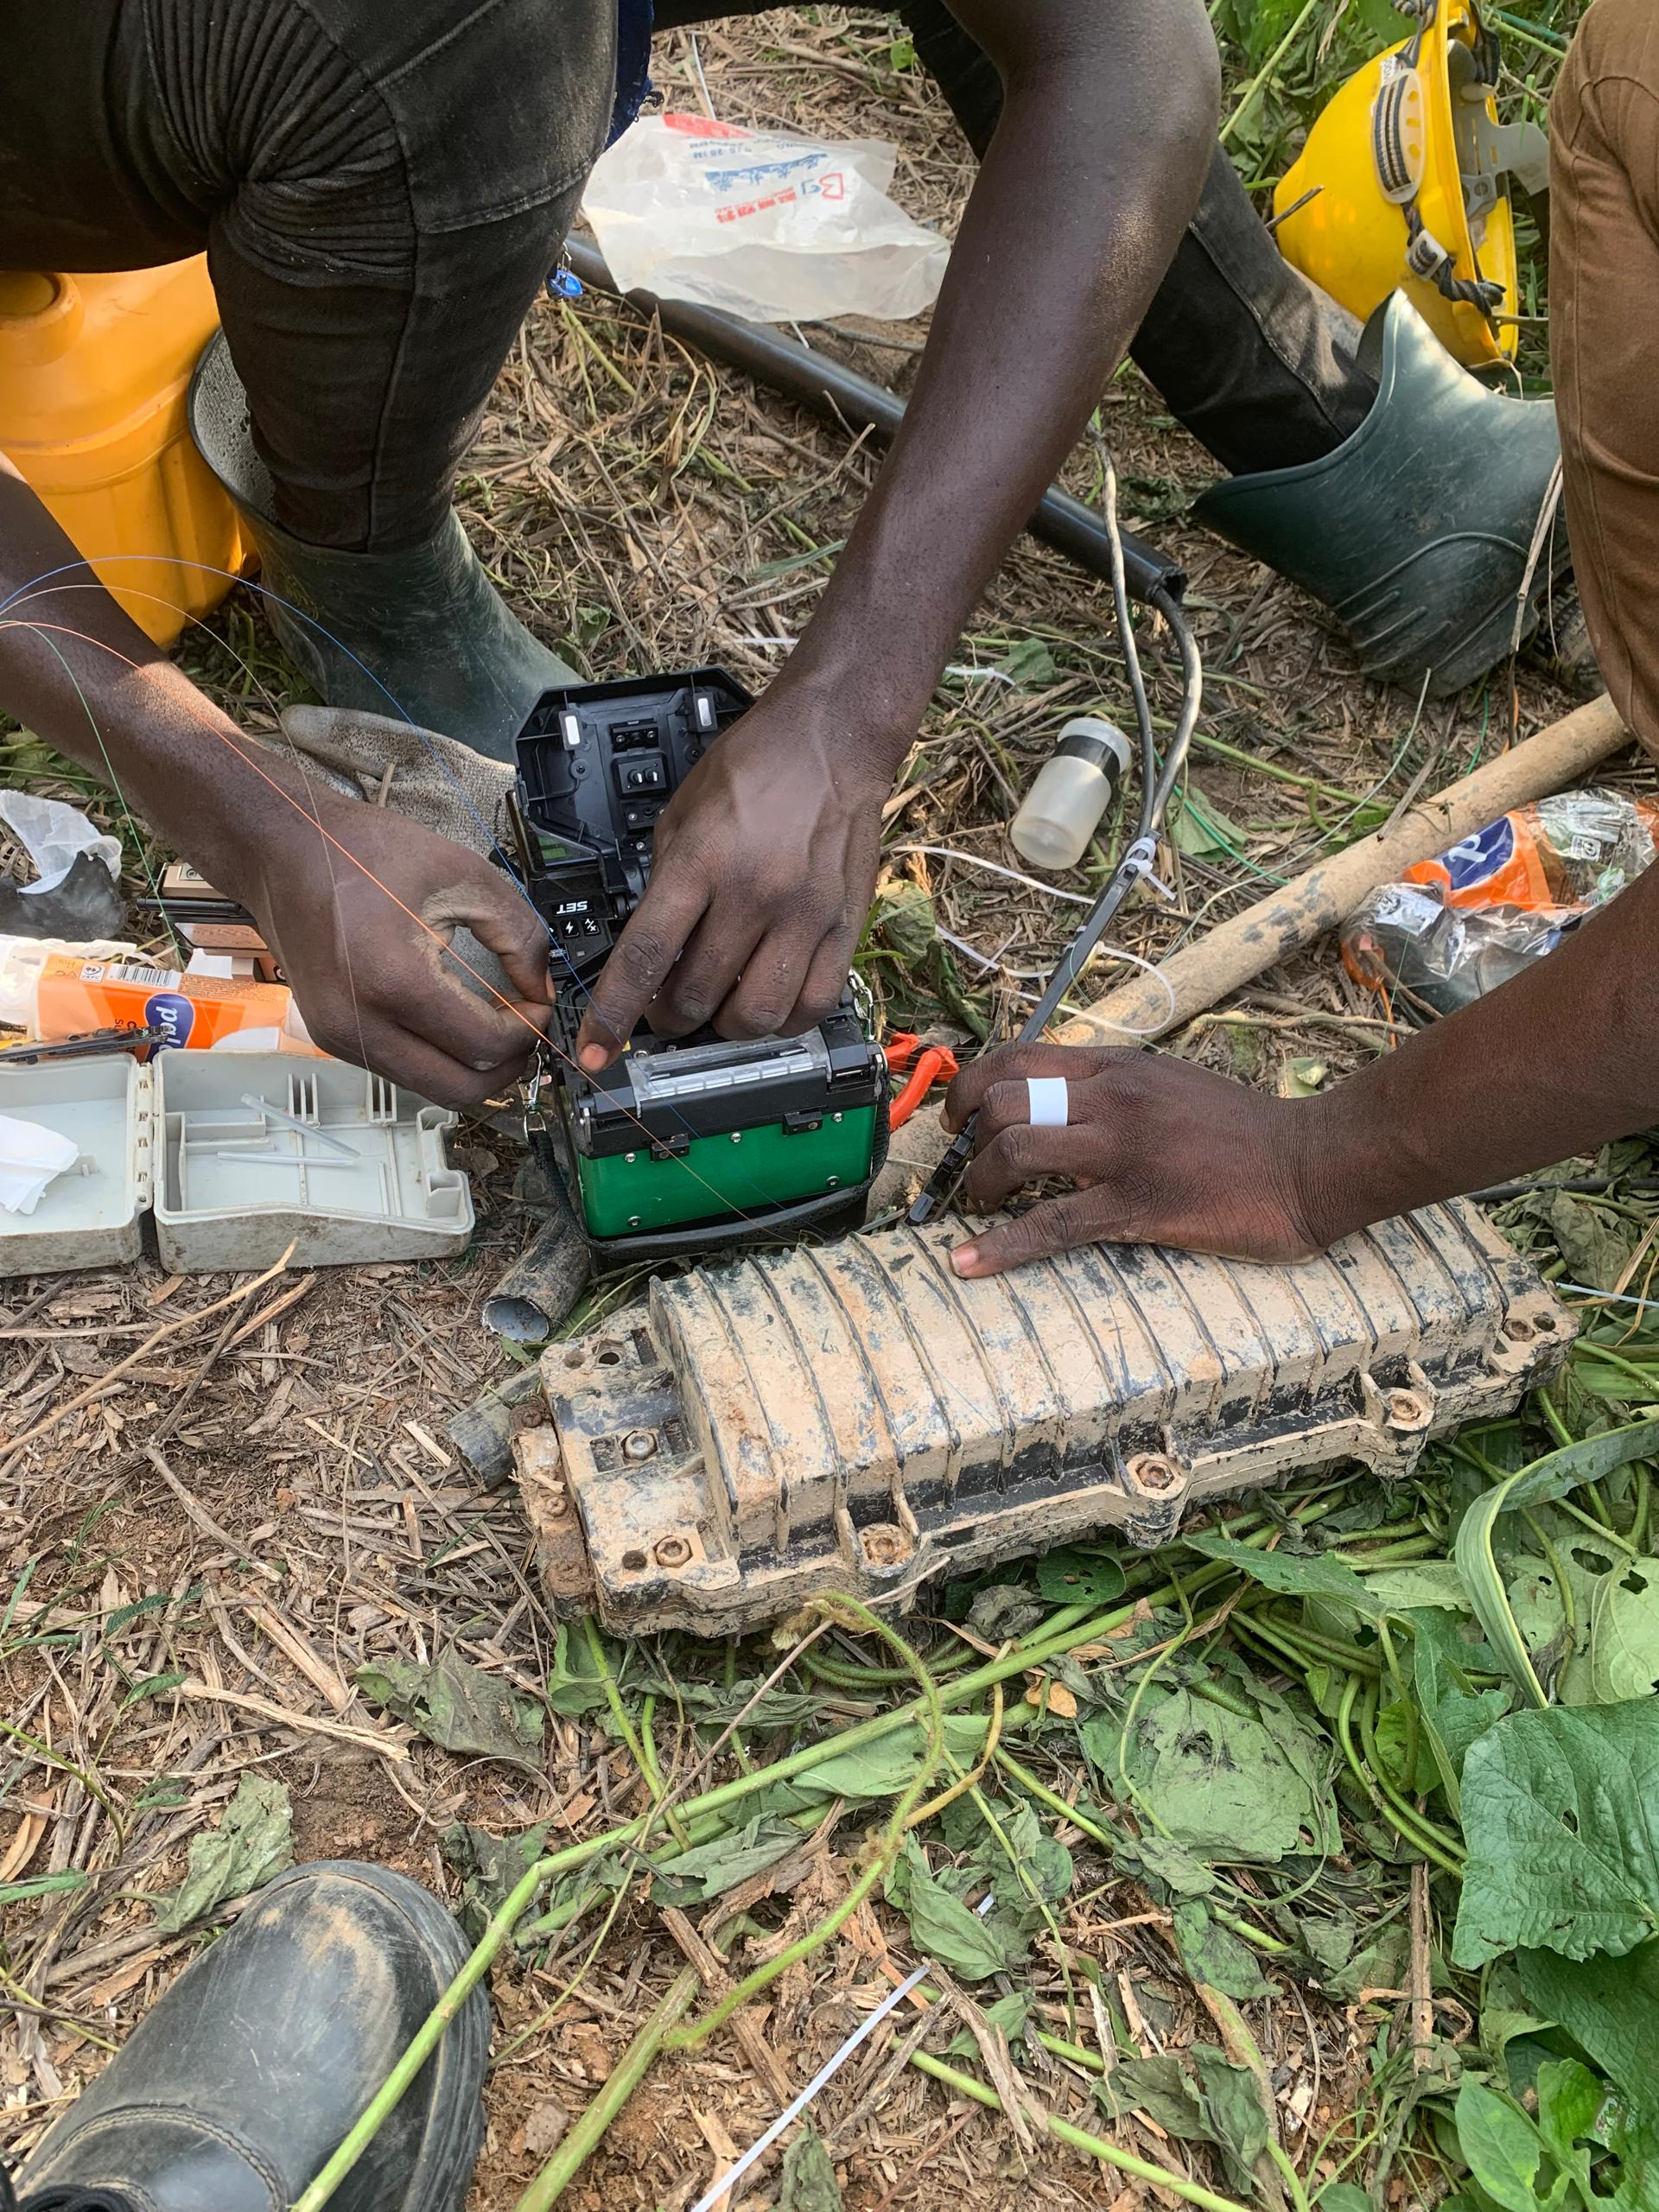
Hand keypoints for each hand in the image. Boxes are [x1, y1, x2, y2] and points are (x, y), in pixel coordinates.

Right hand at [241, 798, 549, 1106]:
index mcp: (394, 979)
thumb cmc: (360, 852)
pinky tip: (453, 1020)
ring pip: (431, 1088)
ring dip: (472, 1067)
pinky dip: (438, 1057)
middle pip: (460, 1089)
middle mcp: (360, 1021)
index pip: (485, 1045)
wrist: (281, 850)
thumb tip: (543, 988)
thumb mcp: (461, 874)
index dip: (529, 1031)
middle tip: (526, 1031)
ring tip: (492, 1023)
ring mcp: (340, 1036)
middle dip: (507, 1067)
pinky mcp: (331, 1037)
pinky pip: (401, 1070)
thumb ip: (518, 934)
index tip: (540, 1006)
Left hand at [575, 691, 890, 1069]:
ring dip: (724, 1025)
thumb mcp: (681, 814)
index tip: (593, 1048)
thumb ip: (664, 885)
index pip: (645, 956)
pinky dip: (782, 1021)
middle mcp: (755, 893)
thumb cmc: (754, 769)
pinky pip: (812, 1006)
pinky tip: (766, 1003)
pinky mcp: (844, 927)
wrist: (830, 741)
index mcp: (701, 861)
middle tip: (663, 1007)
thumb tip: (648, 952)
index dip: (612, 1014)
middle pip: (697, 997)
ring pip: (755, 1016)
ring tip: (716, 1005)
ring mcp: (805, 916)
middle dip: (666, 1017)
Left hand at [940, 1042, 1331, 1273]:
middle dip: (966, 1139)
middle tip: (965, 1169)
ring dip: (978, 1184)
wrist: (1311, 1160)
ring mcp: (1124, 1149)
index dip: (970, 1085)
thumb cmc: (1245, 1131)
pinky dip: (1001, 1246)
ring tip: (977, 1209)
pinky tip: (969, 1264)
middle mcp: (1113, 1098)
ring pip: (1016, 1151)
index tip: (956, 1116)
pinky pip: (1053, 1224)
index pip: (1018, 1057)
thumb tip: (1057, 1106)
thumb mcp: (1170, 1085)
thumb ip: (1114, 1091)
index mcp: (1118, 1068)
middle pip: (1003, 1101)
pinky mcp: (1139, 1205)